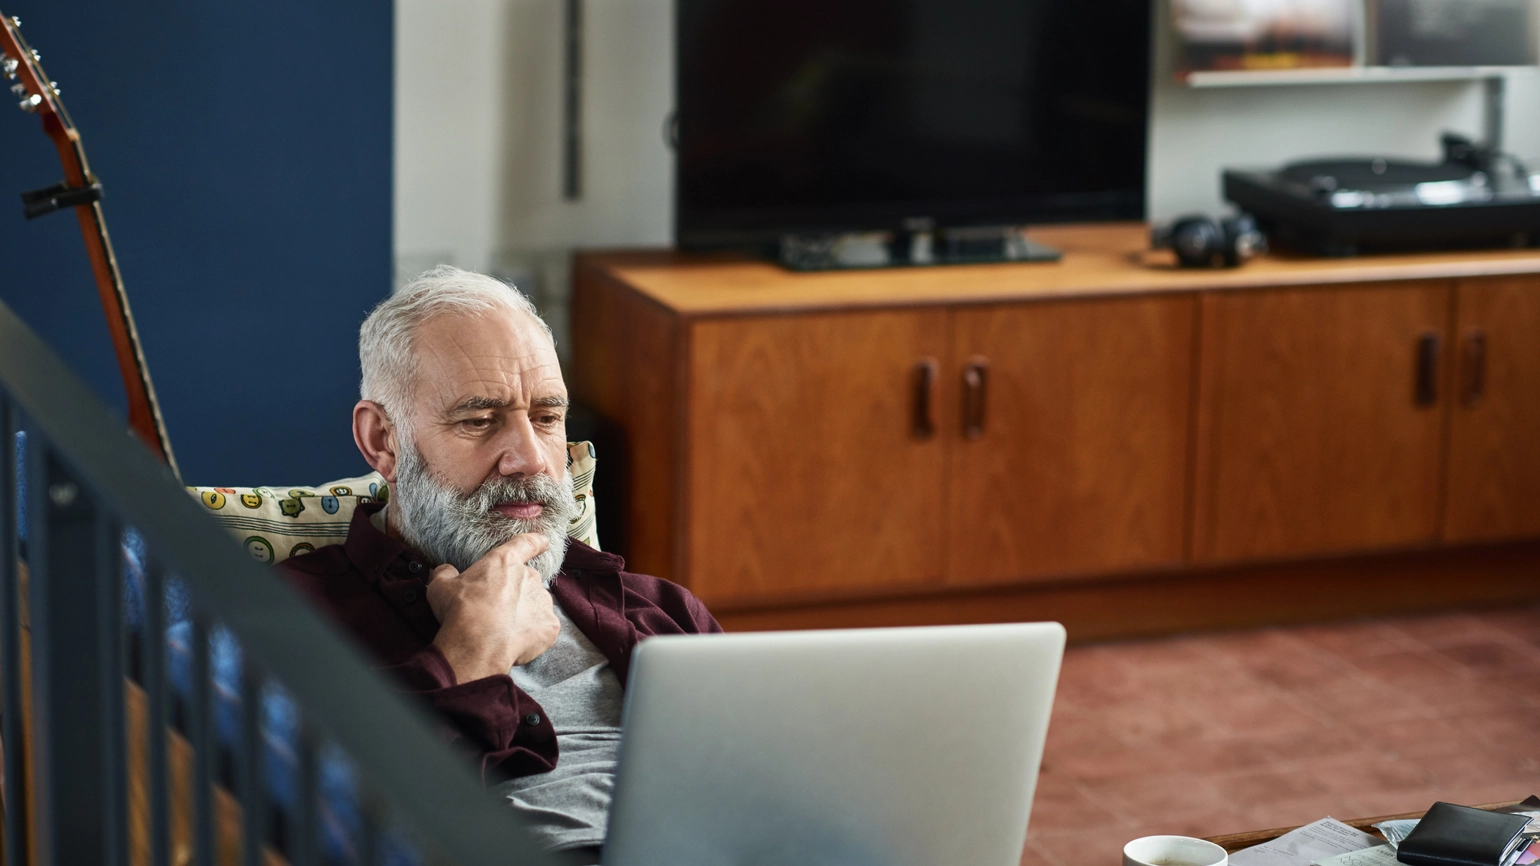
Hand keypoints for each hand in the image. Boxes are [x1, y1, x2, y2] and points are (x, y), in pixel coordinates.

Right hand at [426, 533, 559, 681]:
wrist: (477, 645)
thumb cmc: (459, 611)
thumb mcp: (441, 587)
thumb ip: (446, 574)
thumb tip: (446, 570)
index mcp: (505, 562)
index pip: (526, 544)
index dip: (535, 542)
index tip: (542, 542)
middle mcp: (529, 577)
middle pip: (527, 581)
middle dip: (515, 593)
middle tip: (496, 610)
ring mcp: (542, 601)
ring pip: (537, 604)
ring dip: (526, 613)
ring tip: (504, 629)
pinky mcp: (550, 626)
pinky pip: (545, 627)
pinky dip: (535, 634)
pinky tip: (516, 641)